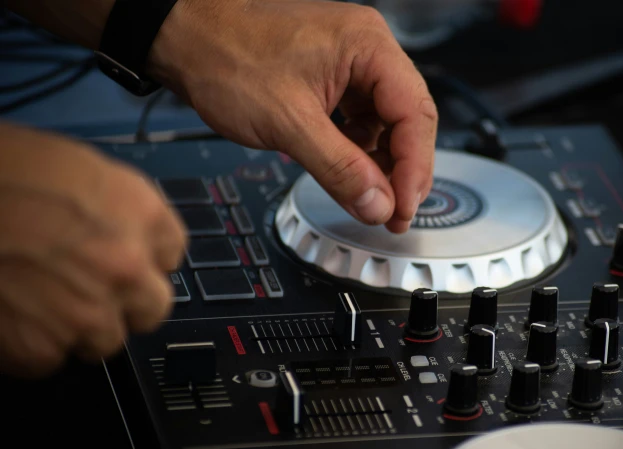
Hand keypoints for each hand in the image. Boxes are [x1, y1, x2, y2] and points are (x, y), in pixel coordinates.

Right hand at [0, 123, 186, 377]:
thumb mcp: (68, 166)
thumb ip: (110, 206)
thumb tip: (118, 230)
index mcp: (138, 210)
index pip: (170, 252)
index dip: (143, 256)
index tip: (122, 256)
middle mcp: (126, 264)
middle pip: (153, 306)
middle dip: (123, 300)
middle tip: (81, 286)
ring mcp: (89, 311)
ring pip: (104, 339)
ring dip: (77, 326)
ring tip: (32, 296)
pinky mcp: (41, 348)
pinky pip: (50, 360)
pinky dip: (28, 344)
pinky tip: (5, 311)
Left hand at [148, 0, 437, 232]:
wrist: (184, 36)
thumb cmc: (225, 55)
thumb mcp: (288, 122)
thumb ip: (339, 168)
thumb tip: (378, 204)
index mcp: (367, 46)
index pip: (414, 114)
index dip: (414, 168)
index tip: (403, 208)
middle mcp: (366, 50)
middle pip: (407, 119)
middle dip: (403, 171)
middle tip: (395, 215)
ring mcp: (350, 64)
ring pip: (385, 124)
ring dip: (382, 165)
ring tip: (373, 202)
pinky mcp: (333, 79)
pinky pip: (360, 121)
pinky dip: (359, 152)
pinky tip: (352, 174)